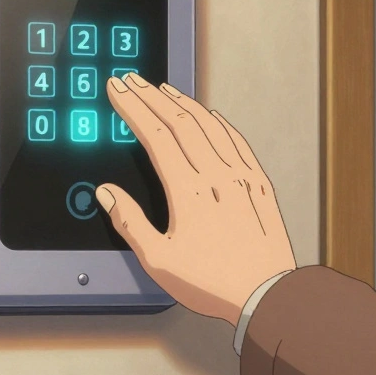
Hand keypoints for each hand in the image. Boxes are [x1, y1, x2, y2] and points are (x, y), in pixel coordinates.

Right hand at [96, 73, 296, 326]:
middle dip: (150, 96)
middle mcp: (215, 175)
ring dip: (183, 102)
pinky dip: (219, 122)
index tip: (118, 90)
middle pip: (179, 121)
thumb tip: (107, 193)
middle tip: (132, 80)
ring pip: (209, 125)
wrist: (267, 294)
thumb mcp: (159, 260)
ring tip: (164, 89)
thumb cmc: (214, 282)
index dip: (133, 107)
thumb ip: (130, 222)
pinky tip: (211, 115)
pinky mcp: (259, 183)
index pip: (154, 135)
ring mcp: (240, 175)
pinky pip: (237, 141)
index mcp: (187, 190)